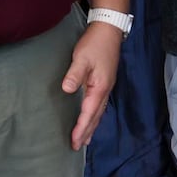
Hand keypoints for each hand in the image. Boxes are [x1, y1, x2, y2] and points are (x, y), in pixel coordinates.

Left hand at [62, 21, 121, 150]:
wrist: (109, 30)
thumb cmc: (95, 43)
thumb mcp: (82, 58)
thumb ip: (74, 74)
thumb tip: (67, 89)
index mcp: (99, 87)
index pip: (89, 113)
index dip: (81, 128)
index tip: (75, 141)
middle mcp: (105, 90)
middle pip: (96, 116)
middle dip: (87, 132)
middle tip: (77, 146)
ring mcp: (106, 86)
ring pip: (99, 112)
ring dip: (92, 126)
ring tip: (85, 139)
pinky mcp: (104, 81)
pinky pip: (99, 105)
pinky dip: (94, 115)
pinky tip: (91, 116)